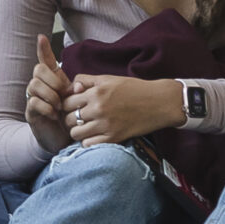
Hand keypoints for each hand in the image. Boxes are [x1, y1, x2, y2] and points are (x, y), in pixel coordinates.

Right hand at [25, 36, 70, 143]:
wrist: (61, 140)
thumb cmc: (70, 118)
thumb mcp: (77, 101)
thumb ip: (77, 90)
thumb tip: (77, 85)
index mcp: (52, 81)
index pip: (45, 61)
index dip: (43, 49)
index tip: (41, 37)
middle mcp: (40, 87)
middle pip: (38, 70)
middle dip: (52, 80)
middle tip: (63, 93)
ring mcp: (33, 99)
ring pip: (34, 84)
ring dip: (50, 95)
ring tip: (60, 107)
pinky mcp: (31, 112)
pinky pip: (33, 101)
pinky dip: (46, 107)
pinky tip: (55, 115)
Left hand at [64, 74, 181, 145]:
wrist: (158, 102)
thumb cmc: (133, 88)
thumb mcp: (109, 78)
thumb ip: (87, 81)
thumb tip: (71, 88)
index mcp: (96, 92)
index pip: (66, 101)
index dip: (66, 104)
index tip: (72, 106)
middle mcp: (98, 109)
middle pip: (69, 118)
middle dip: (70, 118)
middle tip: (78, 118)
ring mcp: (106, 125)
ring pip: (75, 133)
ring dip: (78, 131)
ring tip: (85, 127)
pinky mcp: (114, 138)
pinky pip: (88, 145)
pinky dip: (88, 142)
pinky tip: (93, 136)